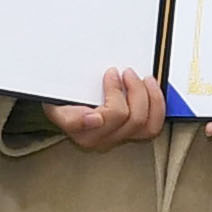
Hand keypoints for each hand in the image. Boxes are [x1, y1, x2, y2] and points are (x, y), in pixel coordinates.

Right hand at [43, 70, 163, 150]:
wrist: (69, 110)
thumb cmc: (65, 101)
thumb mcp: (54, 98)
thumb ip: (67, 110)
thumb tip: (93, 120)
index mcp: (77, 129)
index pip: (95, 122)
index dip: (102, 106)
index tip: (108, 80)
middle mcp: (98, 140)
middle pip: (124, 118)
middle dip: (129, 90)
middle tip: (124, 72)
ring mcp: (117, 139)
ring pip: (143, 125)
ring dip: (148, 97)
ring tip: (142, 79)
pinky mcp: (131, 136)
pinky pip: (153, 127)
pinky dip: (157, 105)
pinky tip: (151, 88)